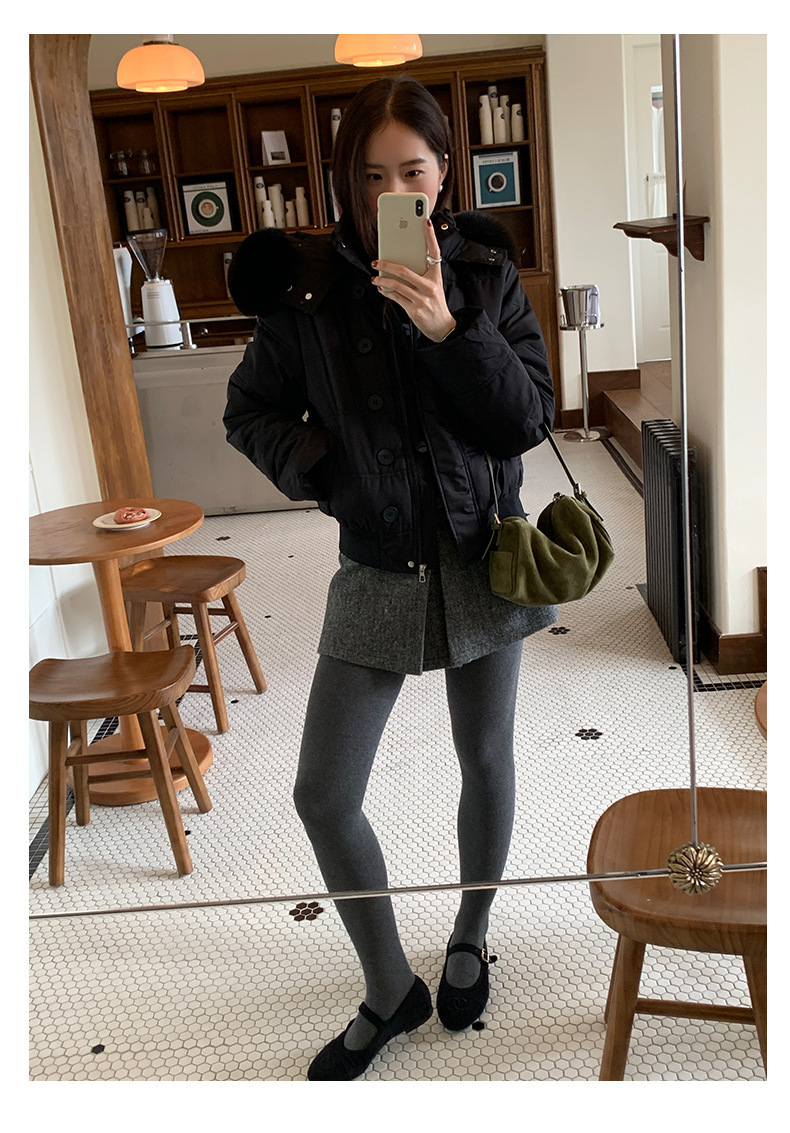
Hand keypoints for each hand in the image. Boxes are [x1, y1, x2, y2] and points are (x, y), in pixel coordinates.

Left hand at [371, 218, 455, 342]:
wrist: (442, 327)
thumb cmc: (435, 303)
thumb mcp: (434, 286)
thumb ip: (421, 275)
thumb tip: (399, 264)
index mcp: (436, 276)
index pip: (435, 252)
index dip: (430, 236)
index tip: (426, 221)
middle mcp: (430, 286)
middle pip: (404, 270)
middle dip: (386, 264)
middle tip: (376, 261)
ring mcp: (422, 299)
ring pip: (396, 285)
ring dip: (382, 280)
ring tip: (375, 277)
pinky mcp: (414, 310)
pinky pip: (395, 297)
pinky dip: (385, 291)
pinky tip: (380, 287)